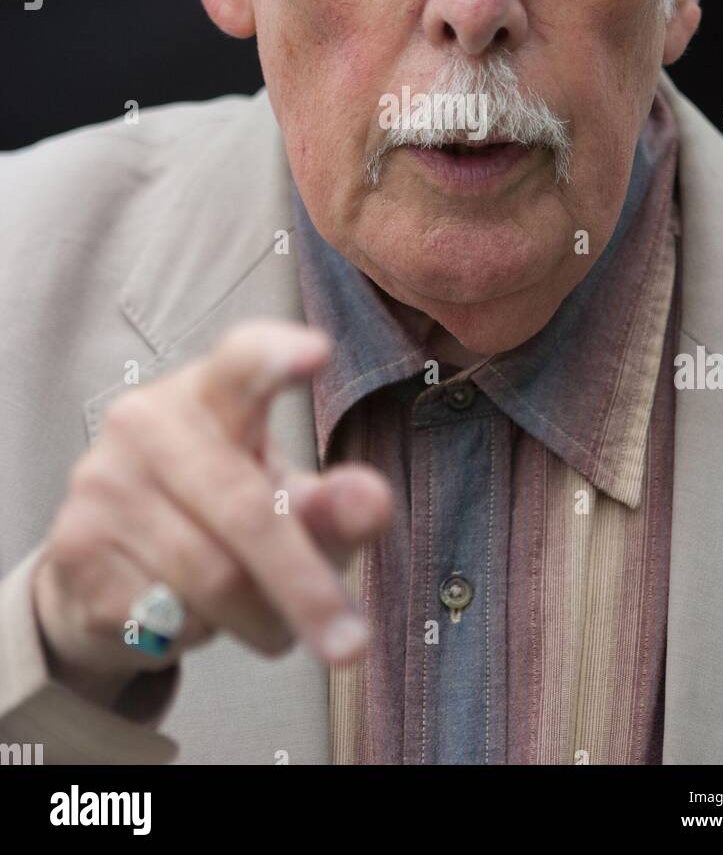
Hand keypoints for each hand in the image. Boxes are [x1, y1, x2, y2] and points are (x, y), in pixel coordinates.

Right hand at [32, 320, 392, 696]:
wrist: (108, 566)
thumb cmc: (222, 514)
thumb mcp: (286, 501)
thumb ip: (334, 504)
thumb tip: (373, 500)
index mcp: (212, 391)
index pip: (243, 361)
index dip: (276, 355)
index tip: (316, 351)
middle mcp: (148, 420)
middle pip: (245, 510)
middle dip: (305, 586)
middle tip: (352, 646)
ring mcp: (103, 479)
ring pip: (211, 577)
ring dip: (258, 619)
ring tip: (267, 621)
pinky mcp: (74, 546)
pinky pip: (163, 615)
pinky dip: (198, 634)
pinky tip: (189, 613)